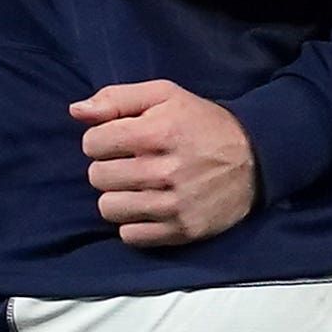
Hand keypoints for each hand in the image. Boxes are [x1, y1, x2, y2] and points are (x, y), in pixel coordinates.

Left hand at [73, 80, 258, 248]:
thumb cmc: (202, 123)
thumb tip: (76, 111)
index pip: (92, 143)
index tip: (118, 140)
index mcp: (159, 132)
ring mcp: (174, 205)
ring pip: (109, 207)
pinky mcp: (182, 230)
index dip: (100, 140)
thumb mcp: (165, 95)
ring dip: (117, 196)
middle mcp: (165, 171)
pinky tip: (149, 207)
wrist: (255, 158)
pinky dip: (133, 223)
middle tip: (131, 163)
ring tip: (138, 185)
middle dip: (108, 167)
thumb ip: (117, 98)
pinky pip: (129, 236)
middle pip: (97, 177)